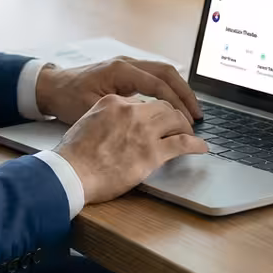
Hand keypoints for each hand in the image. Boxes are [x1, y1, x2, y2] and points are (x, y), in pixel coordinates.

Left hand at [35, 57, 202, 125]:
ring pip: (163, 71)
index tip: (187, 120)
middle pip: (166, 72)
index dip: (175, 103)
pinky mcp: (126, 71)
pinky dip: (168, 88)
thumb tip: (146, 123)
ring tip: (191, 110)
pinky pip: (154, 75)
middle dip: (185, 93)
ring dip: (179, 89)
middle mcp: (127, 63)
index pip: (158, 85)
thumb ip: (119, 114)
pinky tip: (174, 104)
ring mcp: (127, 65)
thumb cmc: (68, 99)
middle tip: (197, 114)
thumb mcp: (90, 110)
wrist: (51, 86)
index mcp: (120, 71)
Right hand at [55, 94, 207, 203]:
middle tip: (180, 122)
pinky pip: (182, 143)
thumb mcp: (87, 121)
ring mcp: (143, 131)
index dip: (153, 111)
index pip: (142, 101)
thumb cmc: (73, 153)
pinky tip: (201, 147)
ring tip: (191, 133)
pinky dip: (195, 144)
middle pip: (163, 105)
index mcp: (114, 102)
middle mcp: (131, 111)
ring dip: (186, 126)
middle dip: (174, 113)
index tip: (158, 117)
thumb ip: (106, 117)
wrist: (71, 171)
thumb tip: (117, 125)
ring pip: (176, 119)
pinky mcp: (152, 153)